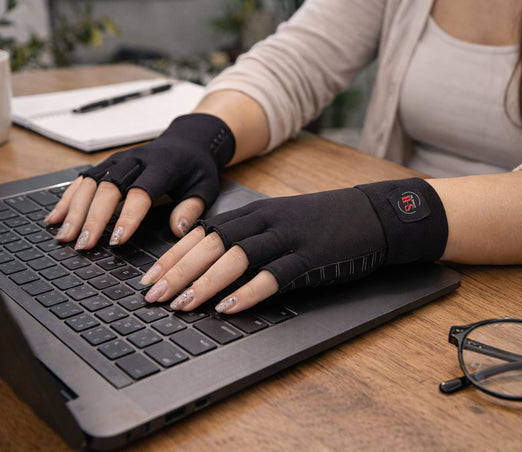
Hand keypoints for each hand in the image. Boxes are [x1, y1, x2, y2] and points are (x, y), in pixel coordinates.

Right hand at [45, 113, 234, 248]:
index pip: (141, 191)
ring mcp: (118, 160)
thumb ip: (191, 208)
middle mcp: (136, 160)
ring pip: (91, 182)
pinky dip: (68, 199)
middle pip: (109, 187)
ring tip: (65, 236)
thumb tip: (178, 230)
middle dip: (94, 217)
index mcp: (163, 166)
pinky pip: (83, 180)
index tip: (117, 241)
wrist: (187, 141)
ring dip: (75, 210)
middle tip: (84, 244)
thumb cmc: (196, 169)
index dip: (128, 216)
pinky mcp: (107, 163)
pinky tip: (56, 218)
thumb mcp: (204, 188)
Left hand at [140, 178, 448, 313]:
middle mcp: (266, 222)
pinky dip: (250, 292)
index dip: (172, 257)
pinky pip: (275, 275)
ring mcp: (289, 238)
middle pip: (212, 244)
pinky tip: (231, 308)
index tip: (148, 278)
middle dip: (178, 272)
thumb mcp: (279, 223)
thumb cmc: (322, 223)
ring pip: (237, 258)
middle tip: (154, 297)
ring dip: (206, 283)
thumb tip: (207, 266)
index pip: (202, 233)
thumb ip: (247, 239)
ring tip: (184, 305)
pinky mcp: (311, 257)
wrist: (373, 214)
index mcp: (254, 213)